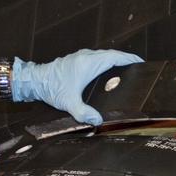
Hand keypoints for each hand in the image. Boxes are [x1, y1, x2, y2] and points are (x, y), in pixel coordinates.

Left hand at [11, 49, 143, 124]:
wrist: (35, 80)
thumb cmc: (51, 88)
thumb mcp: (68, 102)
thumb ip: (83, 112)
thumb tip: (98, 121)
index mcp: (89, 63)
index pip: (115, 57)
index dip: (129, 58)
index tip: (140, 62)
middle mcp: (86, 57)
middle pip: (111, 55)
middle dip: (125, 60)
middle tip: (137, 69)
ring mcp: (81, 57)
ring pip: (103, 56)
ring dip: (114, 61)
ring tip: (125, 71)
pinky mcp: (76, 60)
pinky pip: (96, 58)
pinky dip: (105, 63)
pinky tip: (106, 74)